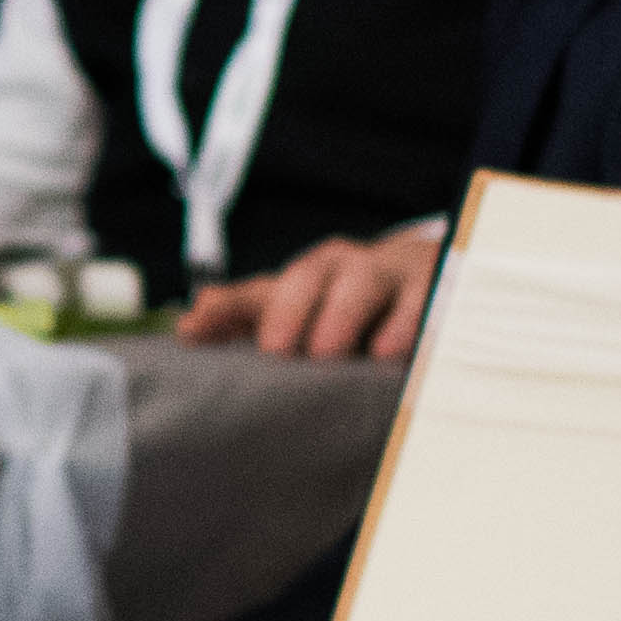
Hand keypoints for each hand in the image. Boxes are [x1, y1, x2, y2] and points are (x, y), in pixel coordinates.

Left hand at [182, 226, 441, 359]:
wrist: (417, 278)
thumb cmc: (337, 298)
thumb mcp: (289, 305)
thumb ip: (236, 314)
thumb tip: (185, 329)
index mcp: (309, 272)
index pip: (271, 284)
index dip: (244, 307)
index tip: (226, 336)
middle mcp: (347, 266)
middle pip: (318, 276)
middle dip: (300, 311)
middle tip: (286, 350)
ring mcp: (393, 274)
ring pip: (368, 281)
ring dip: (351, 315)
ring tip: (342, 352)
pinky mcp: (436, 289)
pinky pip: (425, 301)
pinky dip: (413, 326)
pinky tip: (402, 354)